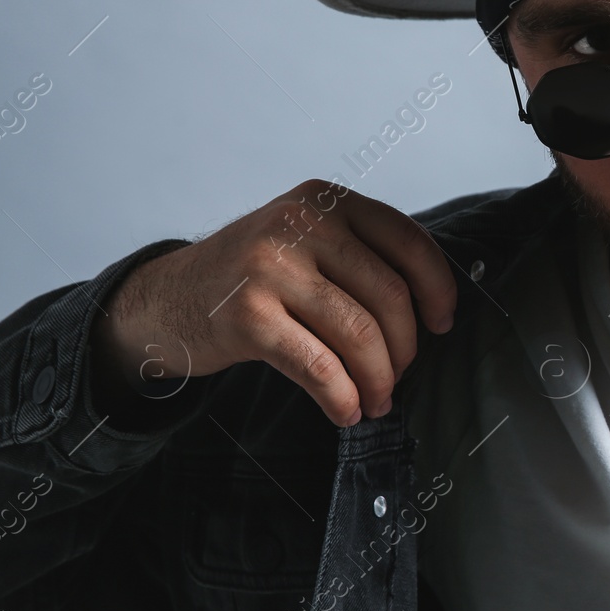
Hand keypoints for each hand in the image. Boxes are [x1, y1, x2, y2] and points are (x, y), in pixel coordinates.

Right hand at [90, 179, 457, 426]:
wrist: (166, 298)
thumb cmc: (252, 277)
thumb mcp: (306, 239)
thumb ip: (361, 255)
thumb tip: (433, 307)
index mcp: (327, 199)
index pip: (408, 242)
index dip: (438, 288)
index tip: (443, 323)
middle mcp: (302, 223)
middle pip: (390, 295)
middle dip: (405, 348)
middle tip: (399, 376)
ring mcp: (272, 267)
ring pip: (359, 333)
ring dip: (378, 379)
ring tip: (376, 400)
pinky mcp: (248, 315)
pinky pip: (319, 366)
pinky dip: (342, 396)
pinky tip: (347, 411)